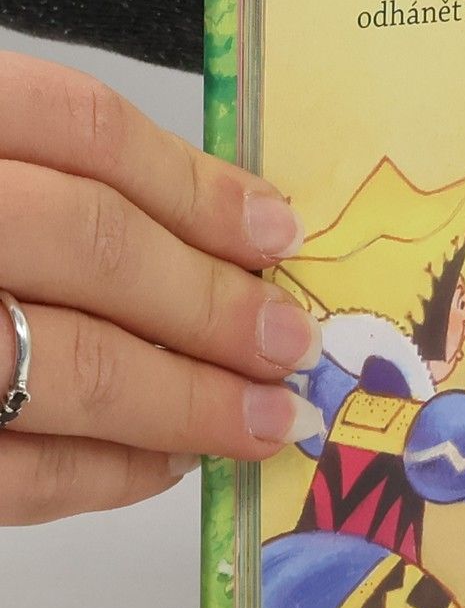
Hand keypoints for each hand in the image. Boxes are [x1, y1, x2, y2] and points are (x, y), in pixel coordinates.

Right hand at [0, 54, 321, 524]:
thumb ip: (34, 171)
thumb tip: (218, 225)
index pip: (76, 131)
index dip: (195, 184)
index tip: (276, 231)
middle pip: (82, 243)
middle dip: (206, 301)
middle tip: (287, 343)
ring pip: (52, 363)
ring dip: (177, 400)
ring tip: (255, 418)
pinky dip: (93, 476)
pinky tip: (159, 468)